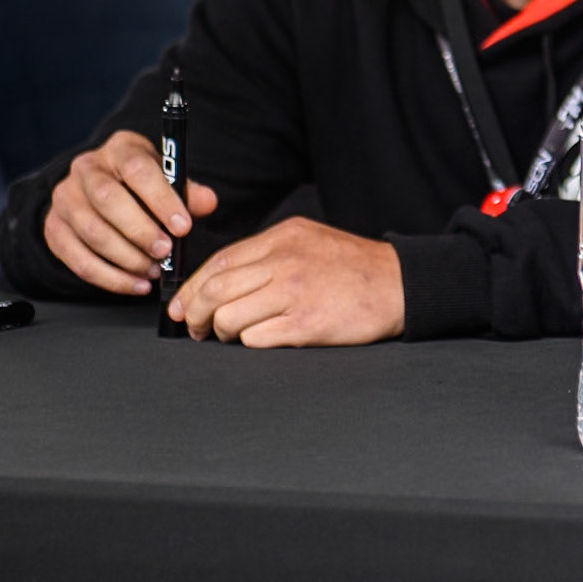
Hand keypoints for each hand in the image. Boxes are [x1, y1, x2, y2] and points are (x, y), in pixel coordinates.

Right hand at [44, 130, 218, 295]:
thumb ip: (188, 190)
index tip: (183, 226)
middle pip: (108, 201)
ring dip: (127, 259)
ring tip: (154, 271)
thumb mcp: (167, 177)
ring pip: (91, 233)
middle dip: (141, 232)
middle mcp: (86, 169)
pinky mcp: (54, 229)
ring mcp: (65, 199)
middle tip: (165, 252)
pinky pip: (78, 260)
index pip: (137, 169)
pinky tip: (136, 284)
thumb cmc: (141, 184)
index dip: (161, 199)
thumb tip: (207, 203)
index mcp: (120, 149)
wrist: (98, 188)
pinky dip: (110, 278)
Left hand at [167, 216, 404, 347]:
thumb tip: (222, 278)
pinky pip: (255, 339)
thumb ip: (269, 253)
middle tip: (194, 328)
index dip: (192, 287)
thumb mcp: (310, 241)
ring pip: (229, 317)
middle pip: (215, 290)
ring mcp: (294, 294)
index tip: (182, 305)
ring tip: (229, 336)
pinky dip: (249, 343)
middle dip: (194, 314)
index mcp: (283, 237)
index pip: (220, 261)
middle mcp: (285, 262)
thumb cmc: (354, 267)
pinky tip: (260, 339)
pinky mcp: (305, 325)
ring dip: (221, 332)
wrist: (400, 285)